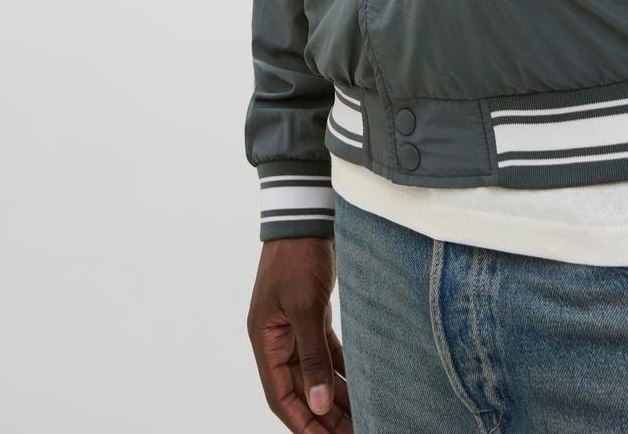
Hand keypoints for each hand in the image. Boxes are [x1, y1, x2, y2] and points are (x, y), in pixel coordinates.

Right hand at [246, 237, 352, 430]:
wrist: (306, 215)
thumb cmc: (298, 256)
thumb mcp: (304, 306)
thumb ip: (313, 356)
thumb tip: (319, 403)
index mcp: (265, 340)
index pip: (281, 396)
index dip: (303, 423)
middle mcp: (278, 338)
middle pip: (302, 389)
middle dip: (324, 416)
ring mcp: (295, 327)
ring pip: (316, 374)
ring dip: (336, 396)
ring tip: (361, 420)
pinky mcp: (313, 315)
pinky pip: (327, 353)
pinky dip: (342, 370)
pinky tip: (361, 386)